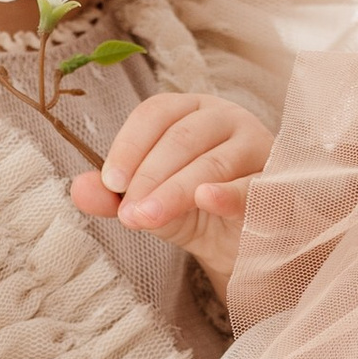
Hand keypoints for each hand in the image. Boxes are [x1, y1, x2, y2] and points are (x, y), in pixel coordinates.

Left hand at [70, 91, 271, 291]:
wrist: (248, 247)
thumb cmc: (198, 213)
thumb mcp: (151, 204)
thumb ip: (115, 198)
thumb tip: (77, 189)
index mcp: (192, 111)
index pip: (156, 113)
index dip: (129, 145)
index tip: (110, 183)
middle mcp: (227, 118)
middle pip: (182, 137)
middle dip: (148, 176)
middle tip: (127, 214)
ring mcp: (258, 147)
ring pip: (212, 163)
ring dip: (174, 192)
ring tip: (146, 218)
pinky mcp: (279, 183)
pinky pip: (253, 187)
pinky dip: (228, 193)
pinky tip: (206, 198)